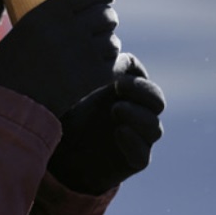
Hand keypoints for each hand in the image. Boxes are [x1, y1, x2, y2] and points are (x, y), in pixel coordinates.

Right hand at [0, 0, 120, 116]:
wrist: (8, 102)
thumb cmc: (6, 66)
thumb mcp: (23, 29)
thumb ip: (48, 18)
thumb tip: (71, 10)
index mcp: (49, 13)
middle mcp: (70, 29)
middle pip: (106, 15)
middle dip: (105, 18)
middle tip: (98, 24)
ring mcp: (84, 54)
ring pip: (113, 40)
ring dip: (107, 42)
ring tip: (95, 49)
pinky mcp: (94, 78)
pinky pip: (117, 63)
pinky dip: (114, 63)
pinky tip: (106, 65)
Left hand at [47, 54, 165, 194]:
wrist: (59, 154)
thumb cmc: (64, 114)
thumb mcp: (69, 91)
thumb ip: (82, 73)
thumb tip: (91, 53)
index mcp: (122, 93)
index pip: (140, 76)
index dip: (134, 70)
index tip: (116, 68)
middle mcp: (135, 114)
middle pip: (156, 100)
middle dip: (142, 90)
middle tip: (120, 85)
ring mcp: (136, 138)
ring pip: (154, 128)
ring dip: (139, 116)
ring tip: (116, 109)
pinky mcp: (132, 162)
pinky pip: (142, 155)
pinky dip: (134, 143)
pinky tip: (119, 132)